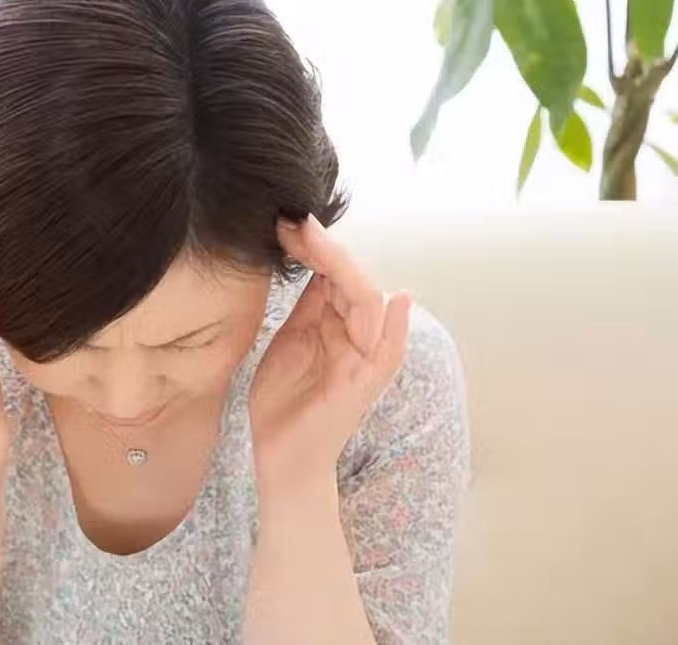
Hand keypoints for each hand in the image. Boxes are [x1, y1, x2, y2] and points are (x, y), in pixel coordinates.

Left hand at [249, 214, 410, 499]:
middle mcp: (356, 337)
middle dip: (325, 250)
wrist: (279, 457)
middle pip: (351, 282)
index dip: (313, 248)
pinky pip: (388, 354)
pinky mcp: (364, 386)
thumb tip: (312, 260)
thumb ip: (308, 305)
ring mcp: (363, 361)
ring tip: (316, 240)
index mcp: (336, 324)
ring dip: (344, 270)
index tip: (286, 223)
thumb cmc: (283, 403)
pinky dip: (396, 328)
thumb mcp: (289, 340)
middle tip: (295, 221)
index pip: (331, 276)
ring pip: (369, 306)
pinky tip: (398, 301)